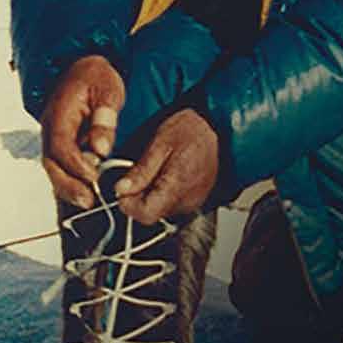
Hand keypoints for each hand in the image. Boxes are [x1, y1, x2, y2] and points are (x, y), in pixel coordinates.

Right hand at [41, 55, 125, 209]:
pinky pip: (61, 164)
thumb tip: (100, 147)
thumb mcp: (107, 90)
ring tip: (89, 201)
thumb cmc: (96, 75)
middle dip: (68, 185)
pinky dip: (71, 179)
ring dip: (69, 186)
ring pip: (54, 167)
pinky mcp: (62, 142)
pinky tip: (86, 190)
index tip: (93, 177)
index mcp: (59, 114)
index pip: (61, 145)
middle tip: (89, 200)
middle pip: (51, 163)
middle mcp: (51, 128)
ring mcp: (54, 136)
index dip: (76, 165)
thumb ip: (104, 117)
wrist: (84, 64)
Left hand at [113, 109, 218, 224]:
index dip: (128, 205)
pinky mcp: (197, 199)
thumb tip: (121, 189)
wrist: (220, 126)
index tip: (123, 188)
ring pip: (161, 209)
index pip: (145, 215)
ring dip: (151, 194)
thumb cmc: (192, 130)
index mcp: (177, 186)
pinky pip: (173, 203)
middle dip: (138, 197)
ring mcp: (193, 201)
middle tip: (138, 172)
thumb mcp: (160, 142)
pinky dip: (165, 192)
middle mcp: (187, 200)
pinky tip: (168, 173)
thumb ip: (141, 170)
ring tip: (156, 169)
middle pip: (152, 213)